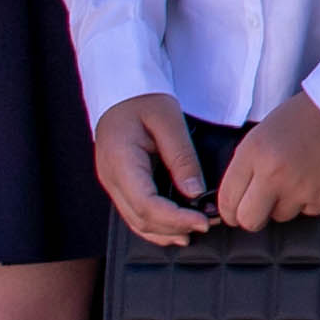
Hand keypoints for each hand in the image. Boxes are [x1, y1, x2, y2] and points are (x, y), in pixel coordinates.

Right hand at [92, 90, 211, 245]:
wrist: (121, 88)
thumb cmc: (144, 97)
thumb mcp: (169, 120)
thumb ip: (181, 157)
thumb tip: (195, 192)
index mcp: (121, 161)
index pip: (146, 204)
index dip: (176, 219)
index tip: (202, 222)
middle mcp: (111, 177)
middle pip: (140, 218)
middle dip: (174, 228)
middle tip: (207, 225)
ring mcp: (112, 182)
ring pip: (135, 221)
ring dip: (165, 232)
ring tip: (195, 231)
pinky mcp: (119, 182)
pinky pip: (134, 212)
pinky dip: (155, 225)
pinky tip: (176, 229)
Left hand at [217, 96, 319, 229]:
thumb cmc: (309, 115)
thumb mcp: (265, 131)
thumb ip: (249, 163)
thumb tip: (238, 193)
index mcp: (253, 152)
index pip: (227, 199)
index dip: (229, 211)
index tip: (233, 213)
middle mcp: (272, 174)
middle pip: (248, 220)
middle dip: (253, 217)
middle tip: (261, 207)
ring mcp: (298, 188)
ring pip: (280, 216)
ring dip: (286, 204)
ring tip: (299, 177)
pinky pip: (307, 211)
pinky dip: (311, 200)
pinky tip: (317, 176)